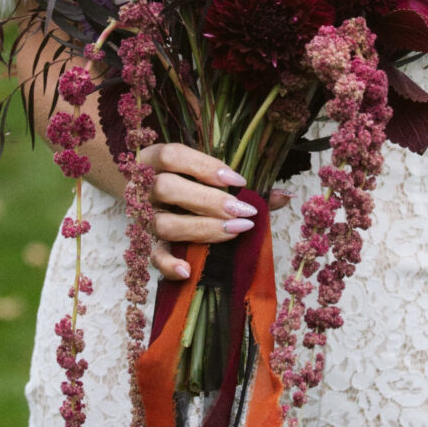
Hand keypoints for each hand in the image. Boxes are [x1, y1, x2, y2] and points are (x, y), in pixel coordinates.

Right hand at [137, 142, 258, 280]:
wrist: (144, 196)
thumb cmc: (185, 182)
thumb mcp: (205, 174)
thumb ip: (241, 185)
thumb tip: (285, 197)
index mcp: (155, 159)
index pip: (173, 156)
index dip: (205, 167)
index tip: (239, 181)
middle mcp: (143, 186)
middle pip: (167, 188)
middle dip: (209, 201)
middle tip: (243, 210)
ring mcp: (142, 216)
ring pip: (163, 223)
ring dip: (201, 229)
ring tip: (234, 231)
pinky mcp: (144, 243)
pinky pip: (152, 256)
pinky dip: (168, 264)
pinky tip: (188, 270)